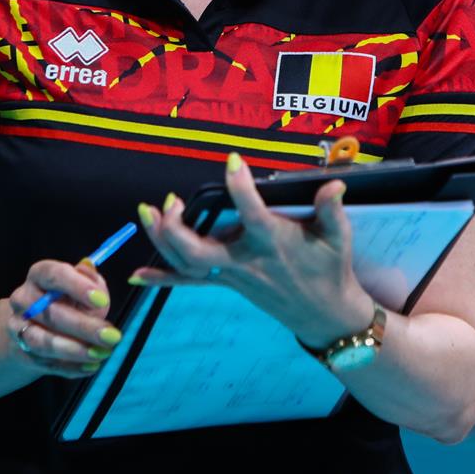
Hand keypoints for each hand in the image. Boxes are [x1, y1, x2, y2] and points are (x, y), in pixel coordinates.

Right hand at [7, 257, 121, 377]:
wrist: (34, 324)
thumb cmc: (65, 299)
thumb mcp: (81, 284)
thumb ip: (90, 280)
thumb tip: (92, 277)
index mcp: (39, 275)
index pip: (54, 275)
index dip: (78, 287)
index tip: (102, 301)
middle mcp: (23, 300)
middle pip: (50, 313)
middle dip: (84, 326)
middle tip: (112, 336)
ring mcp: (18, 328)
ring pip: (44, 342)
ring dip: (76, 350)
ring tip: (102, 353)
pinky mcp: (22, 353)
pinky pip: (46, 363)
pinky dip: (71, 367)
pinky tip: (91, 366)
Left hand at [130, 153, 373, 347]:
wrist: (323, 313)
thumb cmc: (330, 268)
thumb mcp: (338, 238)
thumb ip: (332, 210)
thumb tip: (334, 185)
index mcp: (272, 242)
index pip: (252, 214)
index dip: (241, 188)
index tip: (233, 160)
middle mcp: (246, 260)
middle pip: (199, 251)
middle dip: (176, 228)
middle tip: (170, 200)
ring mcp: (231, 274)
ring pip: (187, 262)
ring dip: (162, 240)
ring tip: (146, 213)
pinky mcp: (226, 282)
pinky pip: (188, 281)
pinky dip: (162, 278)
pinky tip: (136, 275)